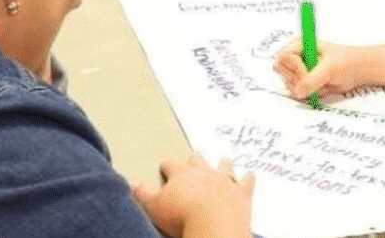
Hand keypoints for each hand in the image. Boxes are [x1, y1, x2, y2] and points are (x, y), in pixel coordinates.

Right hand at [133, 152, 253, 237]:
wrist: (213, 225)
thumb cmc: (181, 216)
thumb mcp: (155, 207)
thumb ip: (143, 194)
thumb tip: (134, 184)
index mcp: (181, 174)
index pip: (172, 164)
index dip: (168, 165)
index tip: (165, 166)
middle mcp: (204, 172)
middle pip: (198, 160)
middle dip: (195, 160)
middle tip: (194, 159)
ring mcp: (224, 180)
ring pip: (224, 166)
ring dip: (223, 164)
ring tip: (223, 161)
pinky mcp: (241, 193)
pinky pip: (246, 182)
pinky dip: (248, 179)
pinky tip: (251, 175)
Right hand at [274, 38, 369, 101]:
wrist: (358, 72)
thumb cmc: (345, 62)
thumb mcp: (329, 69)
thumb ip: (312, 79)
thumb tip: (298, 92)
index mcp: (299, 45)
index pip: (283, 57)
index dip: (294, 67)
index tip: (308, 71)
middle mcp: (296, 57)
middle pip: (283, 72)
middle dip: (300, 79)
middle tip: (317, 78)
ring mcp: (299, 71)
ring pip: (290, 84)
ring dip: (306, 88)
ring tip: (322, 82)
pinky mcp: (304, 83)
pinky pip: (298, 93)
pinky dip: (310, 94)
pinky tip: (322, 88)